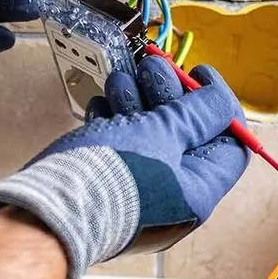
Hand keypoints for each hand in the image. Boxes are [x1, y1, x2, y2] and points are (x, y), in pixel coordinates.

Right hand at [0, 57, 249, 278]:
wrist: (47, 211)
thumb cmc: (111, 176)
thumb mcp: (164, 134)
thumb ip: (197, 114)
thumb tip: (220, 102)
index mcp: (198, 192)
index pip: (230, 145)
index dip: (219, 105)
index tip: (198, 73)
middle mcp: (172, 197)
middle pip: (185, 135)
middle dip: (169, 94)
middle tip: (152, 67)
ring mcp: (137, 192)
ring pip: (148, 135)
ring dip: (137, 100)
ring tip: (121, 80)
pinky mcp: (106, 185)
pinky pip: (119, 147)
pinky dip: (113, 121)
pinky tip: (101, 107)